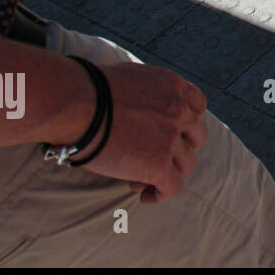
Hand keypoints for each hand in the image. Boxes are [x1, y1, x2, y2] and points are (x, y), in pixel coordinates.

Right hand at [72, 62, 209, 203]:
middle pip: (196, 136)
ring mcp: (171, 138)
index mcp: (172, 86)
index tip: (173, 133)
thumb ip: (144, 92)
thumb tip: (135, 109)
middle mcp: (178, 110)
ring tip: (139, 179)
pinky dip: (161, 194)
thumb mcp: (129, 77)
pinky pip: (172, 186)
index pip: (197, 105)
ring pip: (186, 164)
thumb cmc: (87, 89)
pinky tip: (146, 196)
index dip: (186, 122)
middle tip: (155, 157)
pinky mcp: (158, 164)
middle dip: (179, 149)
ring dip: (168, 173)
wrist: (76, 103)